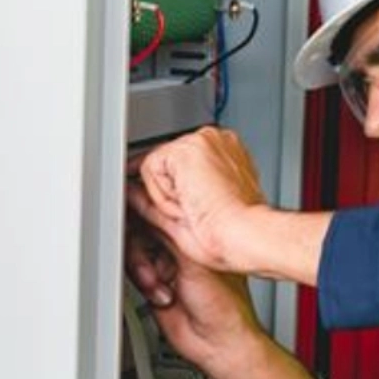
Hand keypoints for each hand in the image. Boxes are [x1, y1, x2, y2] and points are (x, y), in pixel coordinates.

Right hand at [125, 220, 262, 378]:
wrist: (217, 344)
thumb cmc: (224, 306)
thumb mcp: (194, 264)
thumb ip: (170, 237)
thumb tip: (152, 212)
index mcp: (198, 238)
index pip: (166, 216)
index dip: (150, 216)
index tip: (137, 218)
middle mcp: (182, 250)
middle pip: (145, 233)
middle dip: (142, 248)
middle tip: (151, 263)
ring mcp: (167, 268)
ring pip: (136, 254)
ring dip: (142, 270)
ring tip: (160, 286)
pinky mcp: (154, 286)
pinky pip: (134, 275)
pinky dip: (143, 285)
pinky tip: (161, 297)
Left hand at [127, 127, 267, 271]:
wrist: (244, 236)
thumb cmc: (233, 235)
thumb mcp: (193, 214)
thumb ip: (164, 198)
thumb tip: (133, 193)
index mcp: (229, 155)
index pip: (183, 163)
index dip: (174, 188)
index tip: (183, 207)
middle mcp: (218, 142)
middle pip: (167, 163)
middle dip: (169, 193)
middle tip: (194, 214)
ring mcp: (202, 142)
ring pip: (158, 167)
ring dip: (167, 197)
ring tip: (195, 211)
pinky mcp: (186, 149)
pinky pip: (151, 169)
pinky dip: (161, 195)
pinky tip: (187, 204)